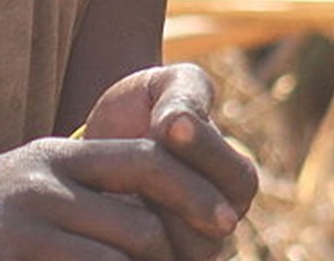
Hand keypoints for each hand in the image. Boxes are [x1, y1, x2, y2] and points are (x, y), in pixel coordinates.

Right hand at [0, 134, 242, 260]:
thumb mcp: (28, 184)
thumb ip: (80, 188)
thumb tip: (151, 211)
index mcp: (56, 154)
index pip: (146, 157)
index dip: (192, 190)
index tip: (225, 223)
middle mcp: (45, 176)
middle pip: (142, 221)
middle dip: (170, 258)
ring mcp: (27, 216)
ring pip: (122, 257)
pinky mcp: (13, 250)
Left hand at [82, 64, 258, 260]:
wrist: (93, 150)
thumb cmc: (136, 113)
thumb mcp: (162, 88)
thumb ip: (184, 93)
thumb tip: (180, 123)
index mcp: (230, 181)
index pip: (240, 179)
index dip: (205, 150)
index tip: (167, 124)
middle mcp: (217, 223)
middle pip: (217, 222)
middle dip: (178, 186)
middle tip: (143, 159)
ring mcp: (188, 250)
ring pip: (187, 248)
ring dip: (153, 214)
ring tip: (122, 183)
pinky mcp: (156, 260)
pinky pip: (151, 258)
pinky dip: (130, 240)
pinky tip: (107, 209)